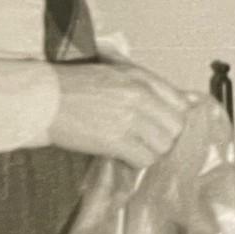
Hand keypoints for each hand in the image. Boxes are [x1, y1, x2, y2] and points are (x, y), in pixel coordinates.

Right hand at [48, 60, 196, 168]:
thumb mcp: (116, 72)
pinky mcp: (115, 140)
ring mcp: (129, 119)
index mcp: (141, 79)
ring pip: (162, 146)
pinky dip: (136, 161)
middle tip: (145, 139)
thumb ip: (152, 85)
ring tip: (132, 147)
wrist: (41, 98)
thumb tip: (193, 100)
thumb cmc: (74, 85)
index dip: (172, 118)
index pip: (180, 104)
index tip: (160, 125)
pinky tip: (122, 156)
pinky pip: (143, 158)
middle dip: (163, 137)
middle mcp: (140, 97)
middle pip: (175, 128)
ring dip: (150, 151)